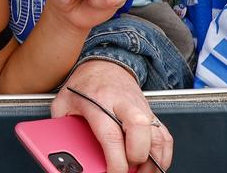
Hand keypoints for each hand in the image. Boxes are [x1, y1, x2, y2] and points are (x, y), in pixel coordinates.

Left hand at [52, 60, 171, 172]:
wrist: (105, 65)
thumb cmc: (84, 85)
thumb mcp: (62, 102)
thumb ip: (61, 126)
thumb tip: (63, 153)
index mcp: (99, 101)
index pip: (111, 135)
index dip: (115, 160)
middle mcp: (124, 104)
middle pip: (140, 132)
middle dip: (136, 158)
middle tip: (127, 170)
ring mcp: (141, 108)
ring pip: (158, 136)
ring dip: (154, 161)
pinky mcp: (151, 113)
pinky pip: (165, 136)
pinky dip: (163, 154)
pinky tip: (153, 164)